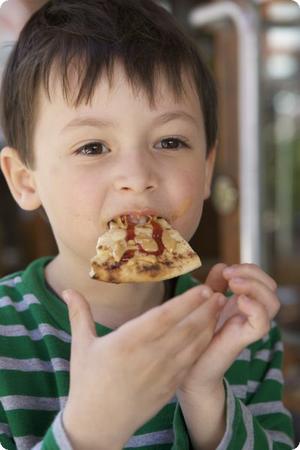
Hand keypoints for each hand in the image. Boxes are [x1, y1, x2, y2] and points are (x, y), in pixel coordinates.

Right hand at [61, 285, 223, 449]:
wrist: (98, 425)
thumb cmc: (88, 382)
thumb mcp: (81, 345)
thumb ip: (79, 314)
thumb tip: (68, 289)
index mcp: (127, 342)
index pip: (164, 317)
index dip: (186, 302)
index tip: (202, 288)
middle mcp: (149, 356)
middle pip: (184, 328)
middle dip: (205, 309)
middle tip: (220, 292)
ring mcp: (162, 373)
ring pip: (192, 345)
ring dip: (209, 325)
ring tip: (220, 308)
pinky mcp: (169, 387)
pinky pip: (192, 362)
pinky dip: (204, 346)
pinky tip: (211, 334)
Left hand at [178, 263, 279, 394]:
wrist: (189, 371)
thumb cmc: (197, 337)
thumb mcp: (205, 303)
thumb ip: (214, 284)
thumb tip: (223, 266)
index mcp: (242, 303)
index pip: (261, 280)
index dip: (249, 269)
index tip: (227, 269)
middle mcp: (249, 314)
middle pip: (271, 288)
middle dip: (253, 274)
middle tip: (230, 274)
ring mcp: (248, 326)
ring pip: (272, 303)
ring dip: (254, 287)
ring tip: (233, 284)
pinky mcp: (243, 339)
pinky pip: (262, 324)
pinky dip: (255, 308)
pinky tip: (240, 301)